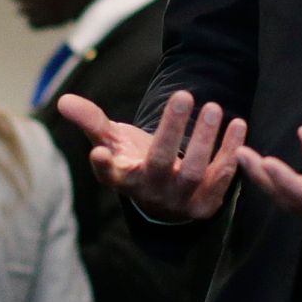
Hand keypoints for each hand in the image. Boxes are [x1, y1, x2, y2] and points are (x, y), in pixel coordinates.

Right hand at [56, 90, 245, 222]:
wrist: (165, 201)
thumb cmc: (134, 161)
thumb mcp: (112, 141)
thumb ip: (91, 121)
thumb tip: (63, 100)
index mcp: (122, 178)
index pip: (108, 173)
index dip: (103, 165)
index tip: (100, 152)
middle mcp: (149, 192)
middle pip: (159, 163)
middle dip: (171, 130)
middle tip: (183, 95)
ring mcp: (179, 201)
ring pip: (193, 171)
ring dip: (206, 140)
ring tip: (213, 107)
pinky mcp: (205, 205)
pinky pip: (221, 177)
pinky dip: (230, 151)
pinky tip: (237, 124)